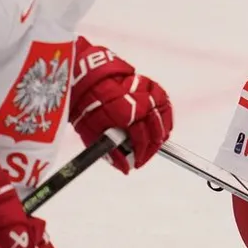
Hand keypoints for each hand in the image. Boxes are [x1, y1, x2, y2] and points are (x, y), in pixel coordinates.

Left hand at [69, 37, 172, 171]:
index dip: (142, 154)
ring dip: (162, 128)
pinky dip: (164, 112)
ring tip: (156, 140)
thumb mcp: (92, 133)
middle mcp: (137, 100)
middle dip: (153, 145)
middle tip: (146, 154)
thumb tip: (126, 168)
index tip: (138, 162)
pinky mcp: (146, 82)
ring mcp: (144, 89)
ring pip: (163, 112)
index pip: (141, 138)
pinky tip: (160, 121)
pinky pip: (163, 99)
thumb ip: (111, 152)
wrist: (83, 80)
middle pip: (155, 128)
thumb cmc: (85, 106)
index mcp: (123, 112)